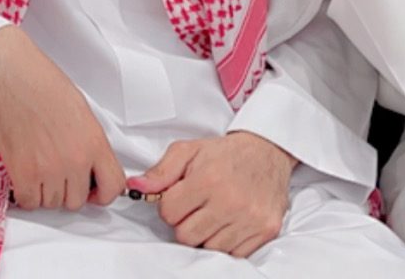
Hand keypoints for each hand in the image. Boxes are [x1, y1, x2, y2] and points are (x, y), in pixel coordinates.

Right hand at [0, 25, 122, 211]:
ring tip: (37, 167)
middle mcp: (75, 160)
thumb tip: (89, 165)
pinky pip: (29, 202)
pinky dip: (26, 193)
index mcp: (94, 142)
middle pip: (77, 200)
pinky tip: (23, 175)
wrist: (10, 74)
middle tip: (56, 173)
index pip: (113, 187)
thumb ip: (89, 143)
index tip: (91, 190)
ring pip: (52, 203)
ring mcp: (48, 170)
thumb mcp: (82, 112)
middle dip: (67, 190)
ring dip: (45, 191)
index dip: (102, 193)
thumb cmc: (41, 83)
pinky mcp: (22, 173)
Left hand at [130, 132, 297, 257]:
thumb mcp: (189, 151)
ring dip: (206, 234)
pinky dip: (228, 242)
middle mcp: (231, 201)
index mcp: (209, 179)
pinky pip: (234, 254)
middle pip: (186, 236)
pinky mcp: (266, 230)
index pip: (169, 214)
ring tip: (215, 213)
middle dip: (186, 223)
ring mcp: (250, 219)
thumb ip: (160, 171)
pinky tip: (230, 222)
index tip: (180, 198)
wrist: (268, 151)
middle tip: (197, 207)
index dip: (170, 206)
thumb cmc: (225, 154)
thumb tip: (135, 187)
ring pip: (209, 248)